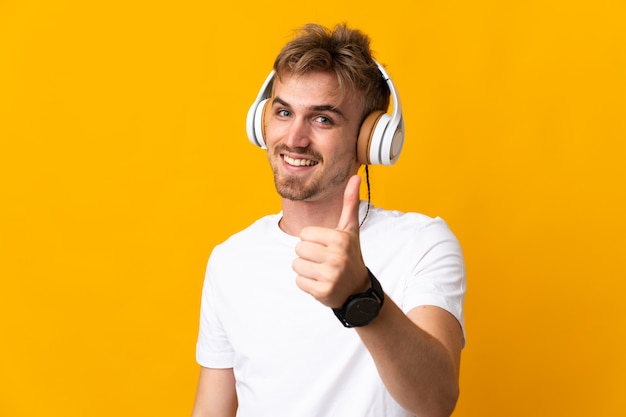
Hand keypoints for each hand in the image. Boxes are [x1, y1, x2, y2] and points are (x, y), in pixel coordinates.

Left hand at [293, 175, 369, 307]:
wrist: (358, 290)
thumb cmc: (351, 255)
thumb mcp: (350, 230)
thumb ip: (350, 203)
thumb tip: (356, 176)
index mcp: (340, 239)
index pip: (304, 234)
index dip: (312, 240)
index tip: (327, 247)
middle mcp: (336, 257)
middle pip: (298, 249)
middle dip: (308, 255)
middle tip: (324, 260)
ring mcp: (330, 276)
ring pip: (296, 265)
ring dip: (306, 269)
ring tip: (322, 270)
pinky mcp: (323, 292)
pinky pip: (299, 282)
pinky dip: (307, 283)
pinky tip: (321, 282)